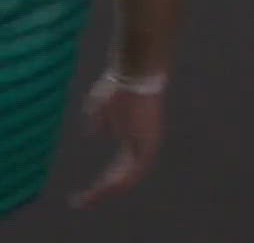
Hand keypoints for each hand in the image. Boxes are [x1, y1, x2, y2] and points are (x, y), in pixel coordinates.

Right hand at [70, 76, 166, 208]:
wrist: (135, 73)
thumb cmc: (118, 85)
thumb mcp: (101, 106)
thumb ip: (99, 122)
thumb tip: (93, 134)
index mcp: (134, 137)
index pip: (121, 166)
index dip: (107, 180)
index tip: (90, 191)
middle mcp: (144, 144)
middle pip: (125, 175)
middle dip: (104, 190)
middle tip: (83, 202)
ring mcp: (147, 143)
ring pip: (130, 177)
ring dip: (108, 190)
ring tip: (88, 200)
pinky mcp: (148, 142)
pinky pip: (135, 170)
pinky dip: (120, 182)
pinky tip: (105, 190)